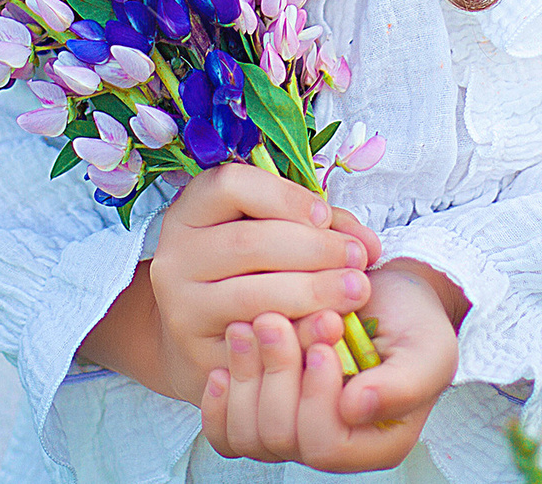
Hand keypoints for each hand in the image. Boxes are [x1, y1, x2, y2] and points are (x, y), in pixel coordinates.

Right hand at [80, 162, 379, 401]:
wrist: (201, 340)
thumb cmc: (246, 273)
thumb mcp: (267, 232)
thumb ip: (316, 227)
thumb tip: (366, 244)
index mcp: (189, 213)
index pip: (231, 186)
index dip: (285, 197)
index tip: (325, 217)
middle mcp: (175, 259)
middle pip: (248, 243)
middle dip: (314, 249)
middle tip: (357, 258)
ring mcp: (183, 310)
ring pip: (252, 296)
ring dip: (314, 291)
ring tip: (356, 290)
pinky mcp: (199, 356)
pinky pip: (257, 345)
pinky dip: (299, 335)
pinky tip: (330, 328)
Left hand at [199, 258, 464, 470]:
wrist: (386, 294)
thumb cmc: (412, 322)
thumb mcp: (426, 349)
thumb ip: (401, 385)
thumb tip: (354, 407)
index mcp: (376, 443)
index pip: (326, 445)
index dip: (315, 395)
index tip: (323, 339)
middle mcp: (332, 447)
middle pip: (280, 438)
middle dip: (277, 372)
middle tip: (278, 319)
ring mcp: (293, 432)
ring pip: (247, 434)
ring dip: (247, 373)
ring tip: (257, 322)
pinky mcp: (263, 410)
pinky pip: (225, 431)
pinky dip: (219, 397)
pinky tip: (231, 358)